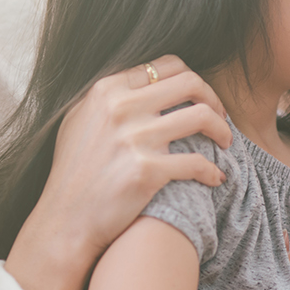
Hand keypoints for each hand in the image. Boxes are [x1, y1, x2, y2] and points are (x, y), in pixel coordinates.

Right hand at [5, 55, 233, 289]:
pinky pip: (198, 162)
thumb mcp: (78, 120)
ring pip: (202, 116)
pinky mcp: (147, 171)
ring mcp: (134, 138)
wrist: (64, 223)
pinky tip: (215, 178)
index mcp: (107, 89)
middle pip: (190, 83)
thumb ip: (107, 97)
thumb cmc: (72, 174)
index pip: (166, 65)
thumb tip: (140, 80)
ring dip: (222, 131)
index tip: (200, 99)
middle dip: (214, 99)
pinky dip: (213, 171)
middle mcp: (121, 107)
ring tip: (225, 144)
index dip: (192, 79)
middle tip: (221, 119)